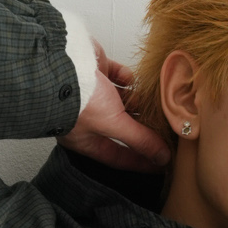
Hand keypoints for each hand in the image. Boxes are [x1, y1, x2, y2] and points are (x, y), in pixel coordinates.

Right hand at [60, 43, 170, 173]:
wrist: (62, 63)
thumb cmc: (78, 100)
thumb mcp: (113, 125)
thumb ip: (139, 140)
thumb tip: (162, 157)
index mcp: (86, 140)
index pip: (117, 156)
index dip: (139, 161)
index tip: (160, 164)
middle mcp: (88, 118)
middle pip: (122, 127)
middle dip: (142, 128)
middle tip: (165, 130)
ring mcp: (91, 94)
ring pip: (121, 101)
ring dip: (137, 101)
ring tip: (156, 104)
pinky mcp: (95, 71)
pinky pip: (116, 75)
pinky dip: (126, 77)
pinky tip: (132, 79)